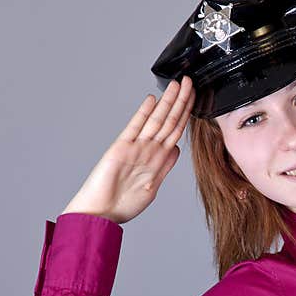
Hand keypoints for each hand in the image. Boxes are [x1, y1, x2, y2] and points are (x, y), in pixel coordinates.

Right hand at [61, 75, 195, 224]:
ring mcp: (135, 148)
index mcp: (157, 159)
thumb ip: (165, 166)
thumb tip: (177, 150)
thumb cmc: (122, 203)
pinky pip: (135, 128)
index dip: (186, 114)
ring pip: (157, 120)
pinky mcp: (120, 149)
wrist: (101, 213)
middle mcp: (147, 150)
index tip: (194, 99)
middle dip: (181, 101)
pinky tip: (152, 100)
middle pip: (169, 120)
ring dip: (169, 102)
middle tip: (190, 82)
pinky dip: (143, 114)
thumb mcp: (152, 185)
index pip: (176, 130)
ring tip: (179, 84)